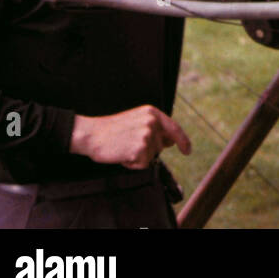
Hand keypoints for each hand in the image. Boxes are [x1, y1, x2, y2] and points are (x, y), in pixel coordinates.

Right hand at [70, 106, 191, 169]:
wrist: (91, 134)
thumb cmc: (111, 131)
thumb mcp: (136, 121)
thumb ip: (154, 129)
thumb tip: (171, 142)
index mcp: (152, 112)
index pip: (174, 127)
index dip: (183, 140)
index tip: (187, 151)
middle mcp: (152, 121)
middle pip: (161, 146)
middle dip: (147, 150)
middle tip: (127, 144)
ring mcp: (147, 134)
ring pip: (151, 156)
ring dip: (138, 157)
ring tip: (123, 148)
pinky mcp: (140, 148)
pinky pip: (143, 164)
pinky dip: (132, 164)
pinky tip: (121, 154)